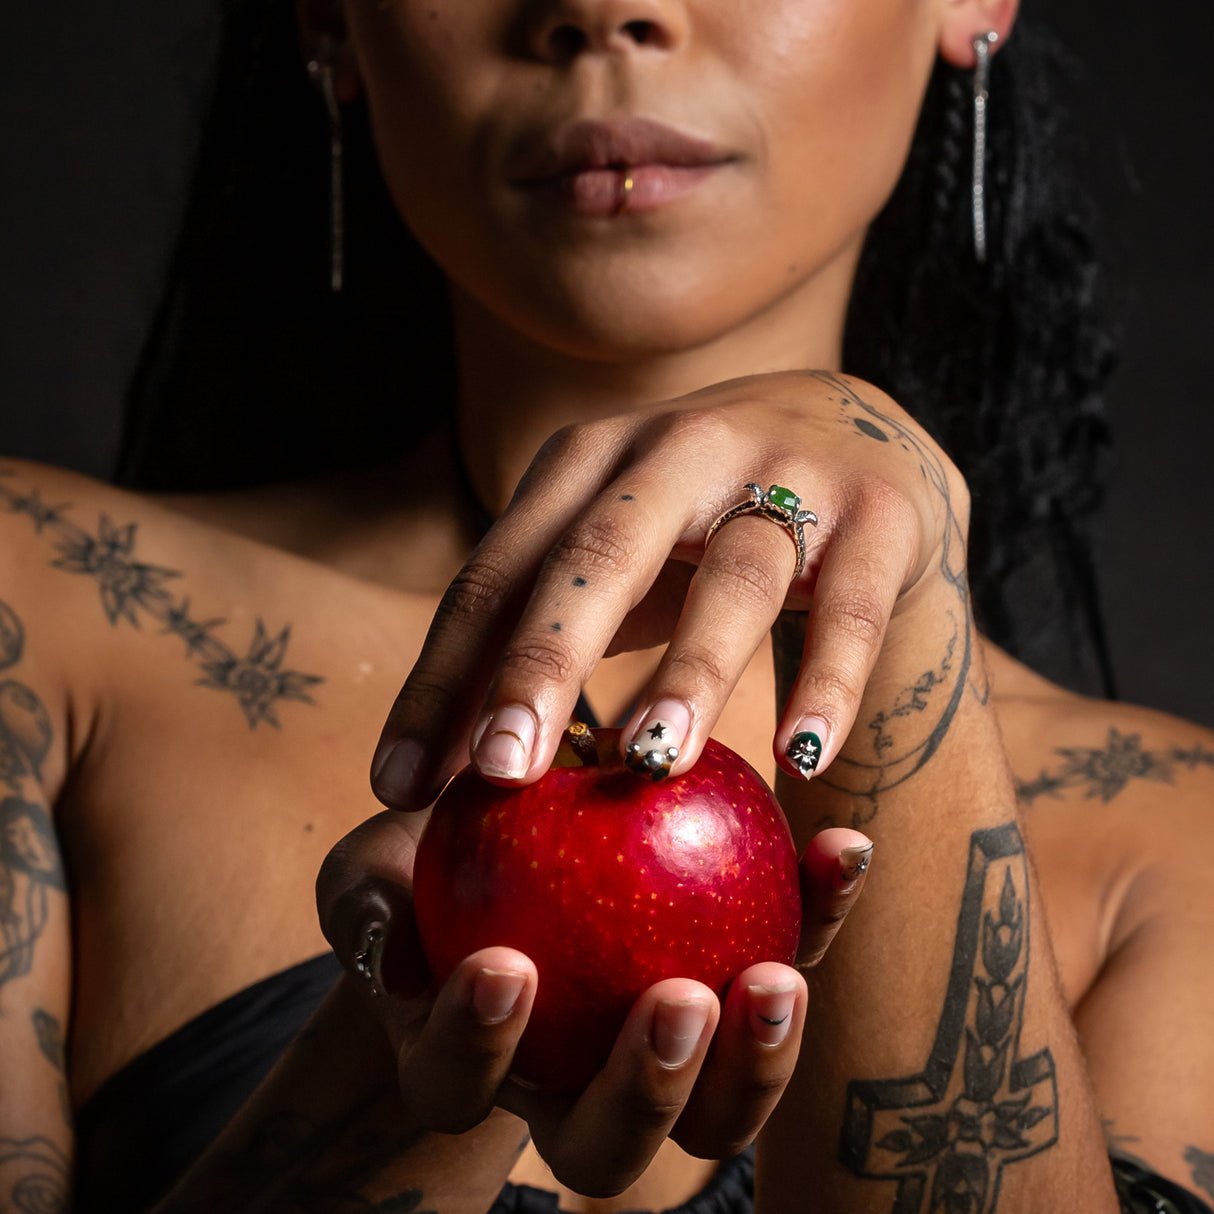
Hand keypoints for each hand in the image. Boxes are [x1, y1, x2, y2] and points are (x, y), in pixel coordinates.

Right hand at [316, 813, 871, 1196]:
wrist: (506, 831)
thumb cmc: (422, 866)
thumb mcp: (371, 872)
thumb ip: (366, 908)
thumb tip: (383, 946)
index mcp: (473, 1064)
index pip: (464, 1087)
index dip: (479, 1048)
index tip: (503, 969)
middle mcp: (568, 1085)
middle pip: (610, 1147)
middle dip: (650, 1092)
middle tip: (679, 1001)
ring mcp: (662, 1048)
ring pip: (718, 1104)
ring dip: (760, 1056)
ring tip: (778, 976)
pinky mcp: (734, 980)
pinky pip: (787, 959)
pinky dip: (821, 915)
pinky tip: (844, 848)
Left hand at [370, 371, 966, 808]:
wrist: (849, 424)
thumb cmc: (696, 520)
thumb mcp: (611, 556)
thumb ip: (541, 639)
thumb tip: (454, 771)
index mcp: (585, 463)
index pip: (494, 574)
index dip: (440, 679)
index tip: (394, 786)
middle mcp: (674, 450)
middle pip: (597, 557)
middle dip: (541, 662)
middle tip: (499, 772)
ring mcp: (784, 472)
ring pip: (732, 576)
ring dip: (689, 671)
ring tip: (649, 763)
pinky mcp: (875, 514)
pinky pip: (851, 606)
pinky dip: (828, 679)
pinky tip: (802, 757)